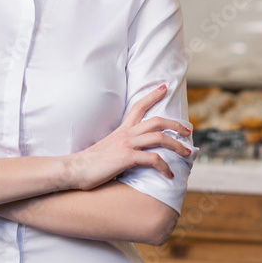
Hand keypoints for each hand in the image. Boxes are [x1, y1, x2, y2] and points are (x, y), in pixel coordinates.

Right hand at [64, 84, 190, 190]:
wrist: (73, 169)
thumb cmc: (90, 163)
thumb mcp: (108, 148)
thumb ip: (121, 146)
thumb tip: (132, 152)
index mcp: (122, 130)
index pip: (138, 106)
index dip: (152, 95)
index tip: (164, 87)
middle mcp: (126, 134)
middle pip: (157, 121)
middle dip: (176, 125)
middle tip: (188, 131)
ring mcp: (127, 145)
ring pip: (159, 138)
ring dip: (177, 145)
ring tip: (186, 153)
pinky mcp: (126, 158)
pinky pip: (152, 159)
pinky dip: (164, 167)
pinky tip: (169, 175)